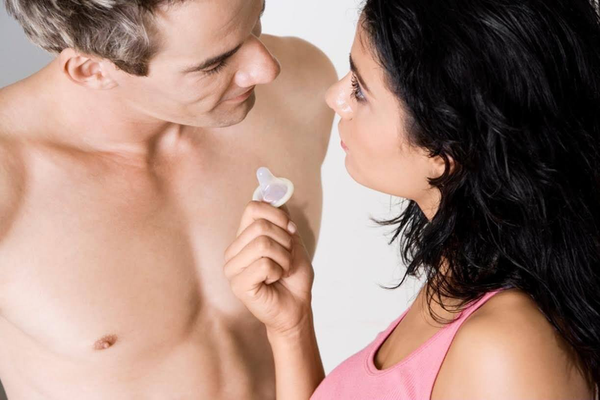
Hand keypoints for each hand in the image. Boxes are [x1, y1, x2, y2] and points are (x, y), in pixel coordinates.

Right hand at [224, 201, 313, 336]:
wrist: (297, 306)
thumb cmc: (293, 276)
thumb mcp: (292, 240)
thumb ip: (281, 217)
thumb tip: (274, 189)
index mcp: (243, 237)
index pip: (253, 208)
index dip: (277, 215)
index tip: (289, 229)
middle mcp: (233, 251)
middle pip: (261, 226)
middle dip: (285, 242)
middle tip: (286, 258)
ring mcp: (232, 268)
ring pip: (263, 244)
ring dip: (284, 258)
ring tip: (281, 271)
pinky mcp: (238, 284)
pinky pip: (264, 264)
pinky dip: (278, 272)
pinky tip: (274, 282)